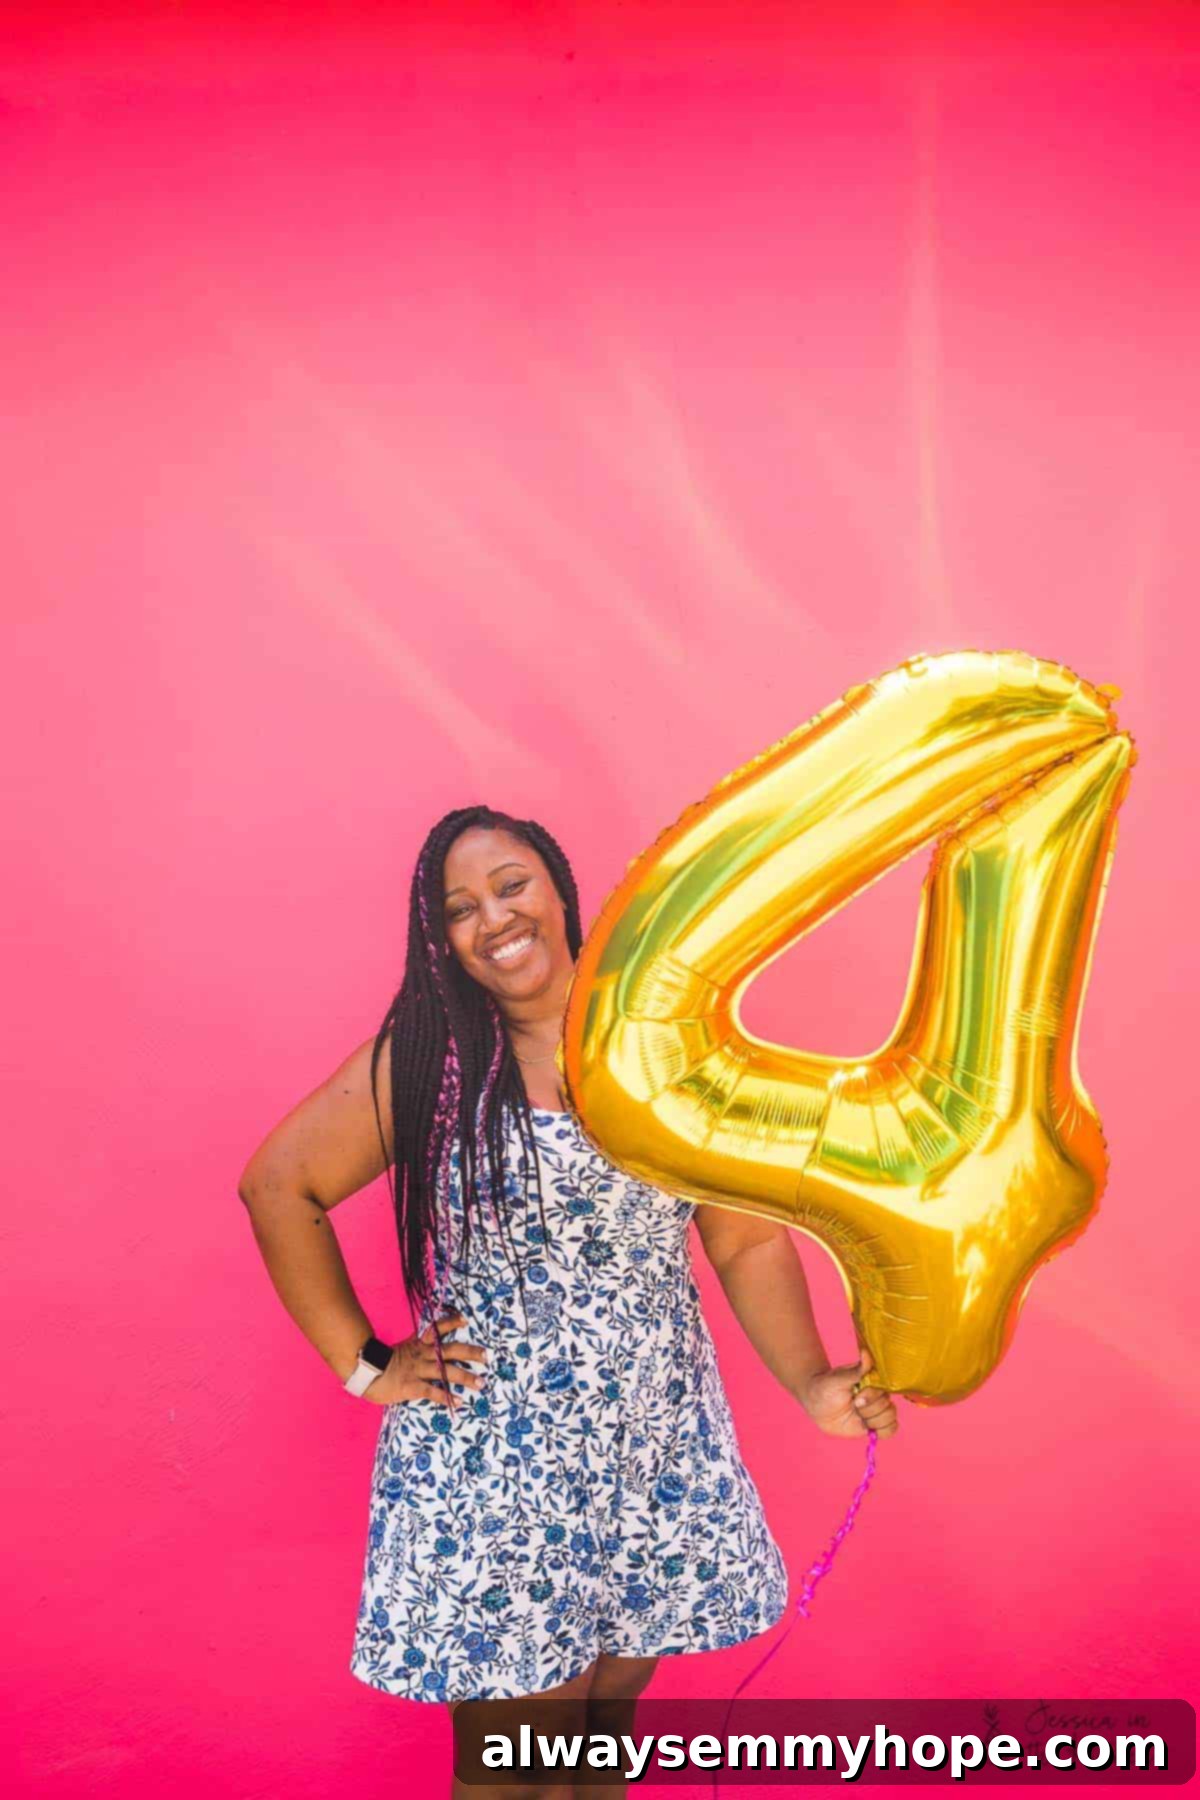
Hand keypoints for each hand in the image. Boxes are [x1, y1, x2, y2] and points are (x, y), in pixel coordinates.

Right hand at [359, 1312, 487, 1408]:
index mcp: (417, 1344)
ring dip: (466, 1377)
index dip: (450, 1323)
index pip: (436, 1329)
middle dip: (470, 1353)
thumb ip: (413, 1347)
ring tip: (481, 1383)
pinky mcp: (412, 1386)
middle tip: (486, 1356)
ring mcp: (417, 1370)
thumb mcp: (399, 1349)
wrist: (363, 1373)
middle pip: (450, 1351)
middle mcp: (421, 1355)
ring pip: (446, 1372)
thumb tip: (425, 1344)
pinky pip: (433, 1391)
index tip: (464, 1319)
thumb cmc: (379, 1363)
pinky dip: (447, 1397)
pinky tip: (459, 1402)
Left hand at [800, 1346, 898, 1438]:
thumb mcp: (839, 1378)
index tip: (856, 1397)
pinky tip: (866, 1426)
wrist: (816, 1404)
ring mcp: (876, 1410)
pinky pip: (889, 1430)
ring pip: (891, 1419)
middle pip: (889, 1407)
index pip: (885, 1391)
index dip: (872, 1397)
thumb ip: (857, 1370)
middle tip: (853, 1406)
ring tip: (857, 1416)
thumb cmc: (826, 1386)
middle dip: (869, 1410)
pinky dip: (881, 1431)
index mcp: (873, 1381)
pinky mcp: (873, 1424)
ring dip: (873, 1421)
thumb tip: (866, 1352)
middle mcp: (878, 1395)